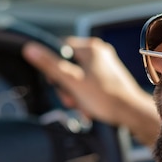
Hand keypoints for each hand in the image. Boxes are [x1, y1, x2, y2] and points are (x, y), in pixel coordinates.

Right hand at [22, 37, 148, 126]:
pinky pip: (88, 84)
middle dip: (66, 87)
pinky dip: (85, 96)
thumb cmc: (105, 98)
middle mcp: (98, 52)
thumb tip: (30, 49)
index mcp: (90, 48)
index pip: (60, 49)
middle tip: (73, 99)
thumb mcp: (72, 82)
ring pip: (77, 77)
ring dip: (75, 95)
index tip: (57, 82)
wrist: (131, 113)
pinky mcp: (107, 78)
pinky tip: (89, 107)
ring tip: (83, 105)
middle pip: (68, 66)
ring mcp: (104, 65)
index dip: (54, 68)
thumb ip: (50, 65)